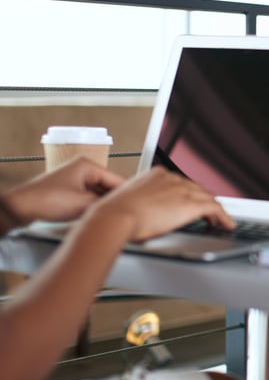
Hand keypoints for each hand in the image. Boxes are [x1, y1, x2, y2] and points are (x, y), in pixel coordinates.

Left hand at [3, 157, 125, 224]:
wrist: (20, 208)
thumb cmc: (45, 201)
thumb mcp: (83, 203)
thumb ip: (105, 203)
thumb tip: (120, 206)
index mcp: (87, 165)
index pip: (116, 178)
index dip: (127, 193)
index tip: (137, 203)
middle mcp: (82, 168)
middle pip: (107, 185)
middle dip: (113, 199)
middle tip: (126, 211)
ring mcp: (74, 178)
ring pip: (97, 192)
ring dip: (102, 203)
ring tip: (112, 214)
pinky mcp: (67, 189)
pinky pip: (87, 196)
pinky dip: (92, 205)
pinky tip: (97, 214)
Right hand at [86, 167, 235, 241]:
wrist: (115, 218)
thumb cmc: (114, 214)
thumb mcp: (130, 202)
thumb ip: (143, 203)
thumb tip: (146, 214)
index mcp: (158, 175)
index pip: (182, 183)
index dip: (190, 195)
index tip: (192, 202)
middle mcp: (173, 179)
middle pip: (197, 189)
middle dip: (204, 201)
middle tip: (210, 214)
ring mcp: (183, 190)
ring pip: (208, 198)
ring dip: (215, 210)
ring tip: (220, 220)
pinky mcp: (191, 204)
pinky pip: (215, 209)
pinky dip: (223, 217)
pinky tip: (226, 224)